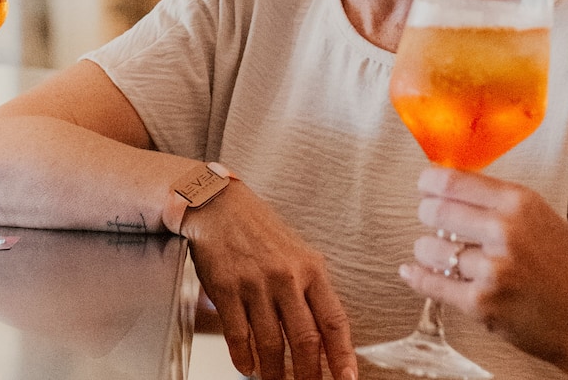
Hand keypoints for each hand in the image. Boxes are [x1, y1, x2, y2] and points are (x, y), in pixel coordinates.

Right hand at [180, 182, 356, 379]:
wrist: (219, 206)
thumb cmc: (261, 231)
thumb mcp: (298, 254)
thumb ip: (312, 290)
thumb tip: (326, 334)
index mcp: (312, 269)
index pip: (333, 320)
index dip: (342, 355)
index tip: (347, 379)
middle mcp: (287, 278)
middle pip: (305, 340)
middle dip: (310, 375)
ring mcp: (255, 285)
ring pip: (271, 344)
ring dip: (275, 373)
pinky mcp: (225, 290)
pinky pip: (238, 336)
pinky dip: (244, 359)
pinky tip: (249, 368)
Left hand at [400, 166, 567, 373]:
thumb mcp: (548, 221)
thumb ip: (506, 207)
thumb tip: (461, 193)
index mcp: (521, 203)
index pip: (453, 181)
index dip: (430, 183)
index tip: (425, 185)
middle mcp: (504, 231)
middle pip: (436, 212)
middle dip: (429, 215)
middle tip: (431, 218)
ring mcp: (491, 269)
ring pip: (432, 250)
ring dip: (428, 251)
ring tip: (435, 251)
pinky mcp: (482, 304)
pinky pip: (434, 285)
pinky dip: (419, 277)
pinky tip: (412, 271)